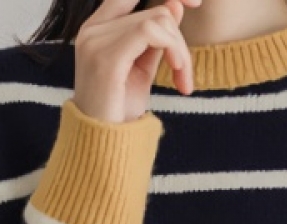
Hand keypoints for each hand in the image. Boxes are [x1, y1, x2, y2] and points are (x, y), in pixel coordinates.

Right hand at [73, 0, 202, 122]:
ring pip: (159, 21)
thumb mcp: (141, 70)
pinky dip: (174, 50)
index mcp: (97, 29)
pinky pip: (152, 31)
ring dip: (181, 52)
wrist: (102, 146)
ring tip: (182, 82)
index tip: (194, 3)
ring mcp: (96, 41)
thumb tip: (175, 5)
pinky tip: (178, 76)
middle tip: (185, 77)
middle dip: (180, 43)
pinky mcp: (107, 57)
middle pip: (155, 12)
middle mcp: (92, 29)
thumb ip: (155, 40)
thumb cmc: (119, 113)